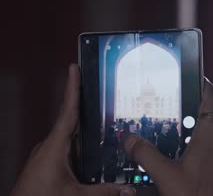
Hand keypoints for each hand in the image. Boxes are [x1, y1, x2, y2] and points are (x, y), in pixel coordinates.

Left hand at [11, 64, 134, 195]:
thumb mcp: (75, 195)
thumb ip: (103, 191)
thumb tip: (127, 189)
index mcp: (55, 146)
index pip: (68, 111)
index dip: (72, 88)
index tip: (74, 69)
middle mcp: (48, 146)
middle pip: (70, 119)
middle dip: (82, 103)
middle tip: (94, 86)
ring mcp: (45, 153)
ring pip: (69, 136)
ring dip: (82, 129)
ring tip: (98, 118)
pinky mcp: (45, 162)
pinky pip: (65, 147)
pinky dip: (77, 145)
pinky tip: (88, 150)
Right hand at [123, 79, 212, 195]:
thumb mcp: (165, 177)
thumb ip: (146, 156)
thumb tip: (130, 140)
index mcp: (209, 139)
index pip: (211, 102)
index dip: (207, 88)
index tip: (202, 81)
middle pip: (209, 129)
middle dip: (195, 132)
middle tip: (180, 137)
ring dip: (202, 153)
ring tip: (185, 165)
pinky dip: (211, 168)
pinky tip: (198, 180)